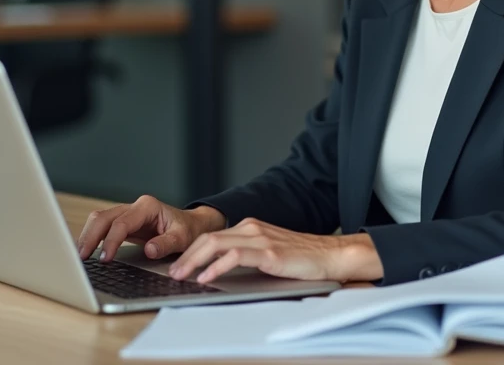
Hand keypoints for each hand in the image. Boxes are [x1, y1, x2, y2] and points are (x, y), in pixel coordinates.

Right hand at [77, 195, 225, 260]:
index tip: (105, 258)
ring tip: (80, 256)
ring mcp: (127, 213)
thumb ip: (166, 243)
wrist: (191, 225)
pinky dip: (92, 237)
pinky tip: (87, 250)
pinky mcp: (123, 223)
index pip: (121, 223)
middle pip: (103, 217)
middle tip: (82, 257)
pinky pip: (102, 226)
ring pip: (99, 219)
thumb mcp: (182, 238)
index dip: (111, 241)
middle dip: (90, 236)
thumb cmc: (187, 230)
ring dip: (88, 236)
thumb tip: (149, 250)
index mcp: (147, 207)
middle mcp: (134, 207)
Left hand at [168, 218, 383, 283]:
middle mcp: (252, 228)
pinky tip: (207, 276)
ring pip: (216, 243)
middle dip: (186, 256)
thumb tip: (220, 270)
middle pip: (208, 238)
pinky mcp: (269, 252)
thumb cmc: (302, 259)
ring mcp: (260, 238)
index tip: (178, 265)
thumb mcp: (269, 253)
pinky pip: (235, 256)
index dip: (191, 250)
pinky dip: (216, 266)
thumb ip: (247, 256)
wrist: (330, 255)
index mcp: (251, 227)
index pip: (212, 236)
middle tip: (172, 272)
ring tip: (182, 276)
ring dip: (194, 261)